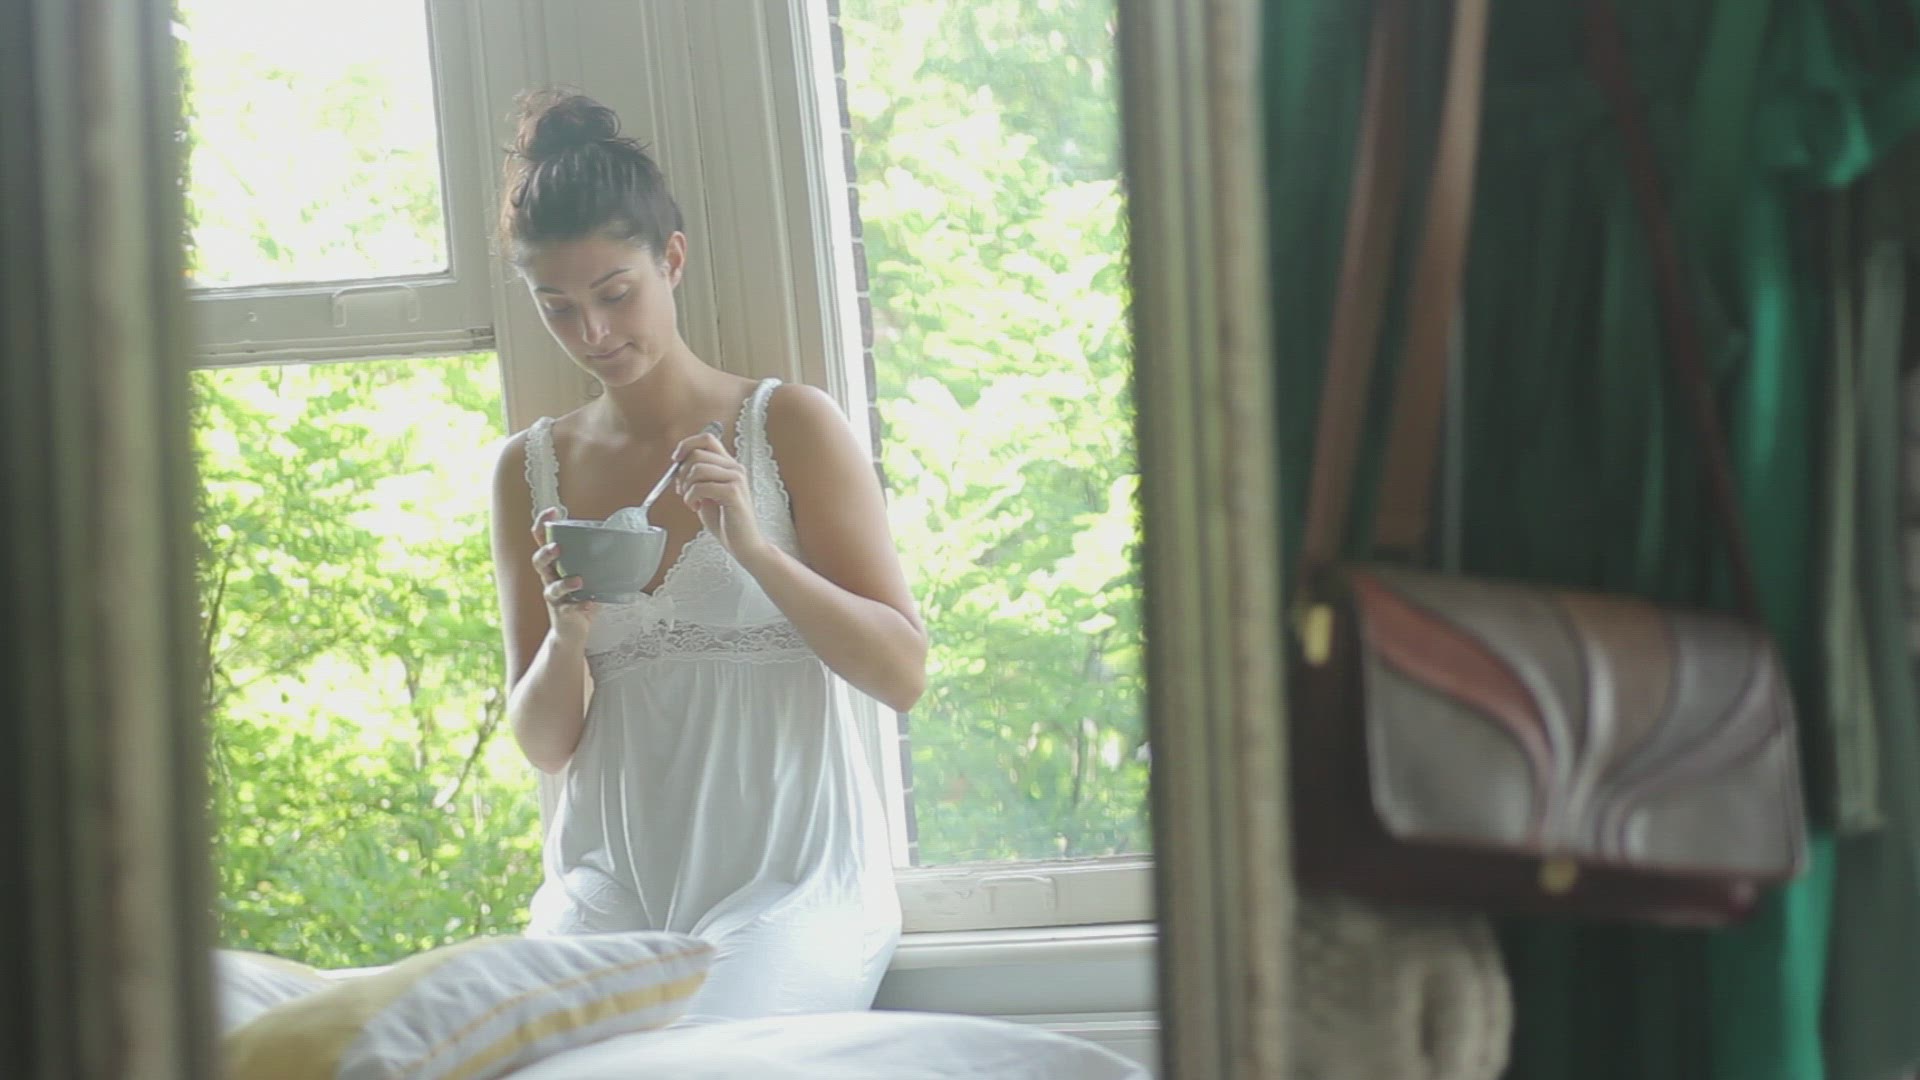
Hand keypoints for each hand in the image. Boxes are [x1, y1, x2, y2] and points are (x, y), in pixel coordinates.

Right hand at [531, 507, 595, 643]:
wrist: (573, 631)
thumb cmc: (582, 597)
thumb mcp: (590, 574)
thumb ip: (600, 559)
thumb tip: (630, 538)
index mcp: (556, 564)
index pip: (542, 541)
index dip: (542, 525)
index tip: (552, 512)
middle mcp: (550, 578)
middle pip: (538, 561)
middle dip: (546, 552)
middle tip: (558, 547)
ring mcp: (555, 597)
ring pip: (551, 588)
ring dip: (564, 583)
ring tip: (579, 580)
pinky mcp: (563, 614)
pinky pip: (568, 608)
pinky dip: (580, 605)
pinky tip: (590, 602)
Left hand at [673, 428, 768, 565]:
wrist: (744, 544)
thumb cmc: (726, 521)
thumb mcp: (707, 493)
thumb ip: (698, 477)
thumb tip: (678, 465)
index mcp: (729, 465)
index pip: (707, 439)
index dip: (686, 445)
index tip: (675, 460)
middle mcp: (735, 468)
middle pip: (698, 453)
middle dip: (681, 472)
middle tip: (682, 490)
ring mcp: (736, 479)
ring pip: (697, 468)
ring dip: (687, 487)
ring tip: (692, 501)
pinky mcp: (733, 493)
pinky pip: (701, 486)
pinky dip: (691, 497)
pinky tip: (696, 507)